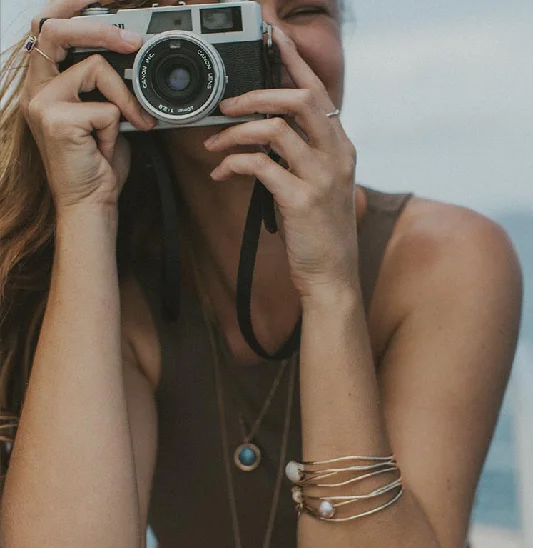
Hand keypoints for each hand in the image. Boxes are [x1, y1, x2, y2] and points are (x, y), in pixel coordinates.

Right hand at [20, 0, 155, 211]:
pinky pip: (107, 105)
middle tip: (134, 40)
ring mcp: (42, 104)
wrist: (91, 204)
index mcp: (44, 86)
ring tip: (132, 124)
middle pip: (58, 30)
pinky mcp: (56, 120)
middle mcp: (36, 91)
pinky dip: (120, 126)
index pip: (48, 29)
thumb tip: (131, 57)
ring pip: (96, 68)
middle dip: (100, 28)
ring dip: (124, 97)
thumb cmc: (98, 166)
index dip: (69, 7)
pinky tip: (108, 146)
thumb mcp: (105, 117)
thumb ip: (106, 87)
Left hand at [203, 27, 358, 298]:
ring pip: (274, 129)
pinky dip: (234, 163)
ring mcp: (321, 177)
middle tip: (226, 105)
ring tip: (214, 144)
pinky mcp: (301, 200)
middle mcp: (336, 155)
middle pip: (299, 99)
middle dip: (256, 94)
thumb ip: (302, 156)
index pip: (318, 92)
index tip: (275, 37)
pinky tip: (222, 172)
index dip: (295, 61)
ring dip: (235, 132)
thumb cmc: (320, 234)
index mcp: (341, 148)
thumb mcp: (320, 187)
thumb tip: (266, 133)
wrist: (332, 277)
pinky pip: (260, 165)